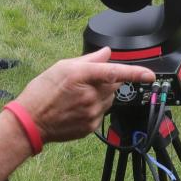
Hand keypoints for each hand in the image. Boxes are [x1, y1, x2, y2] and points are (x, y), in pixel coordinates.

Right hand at [14, 49, 155, 144]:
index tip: (150, 75)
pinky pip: (102, 113)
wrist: (30, 122)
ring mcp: (91, 113)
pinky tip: (77, 108)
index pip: (114, 72)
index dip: (135, 73)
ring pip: (109, 99)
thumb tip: (106, 53)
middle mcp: (90, 95)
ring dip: (101, 95)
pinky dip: (95, 109)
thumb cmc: (41, 92)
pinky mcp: (91, 127)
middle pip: (114, 84)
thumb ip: (88, 60)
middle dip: (106, 81)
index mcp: (81, 76)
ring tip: (78, 96)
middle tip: (86, 82)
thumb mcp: (61, 67)